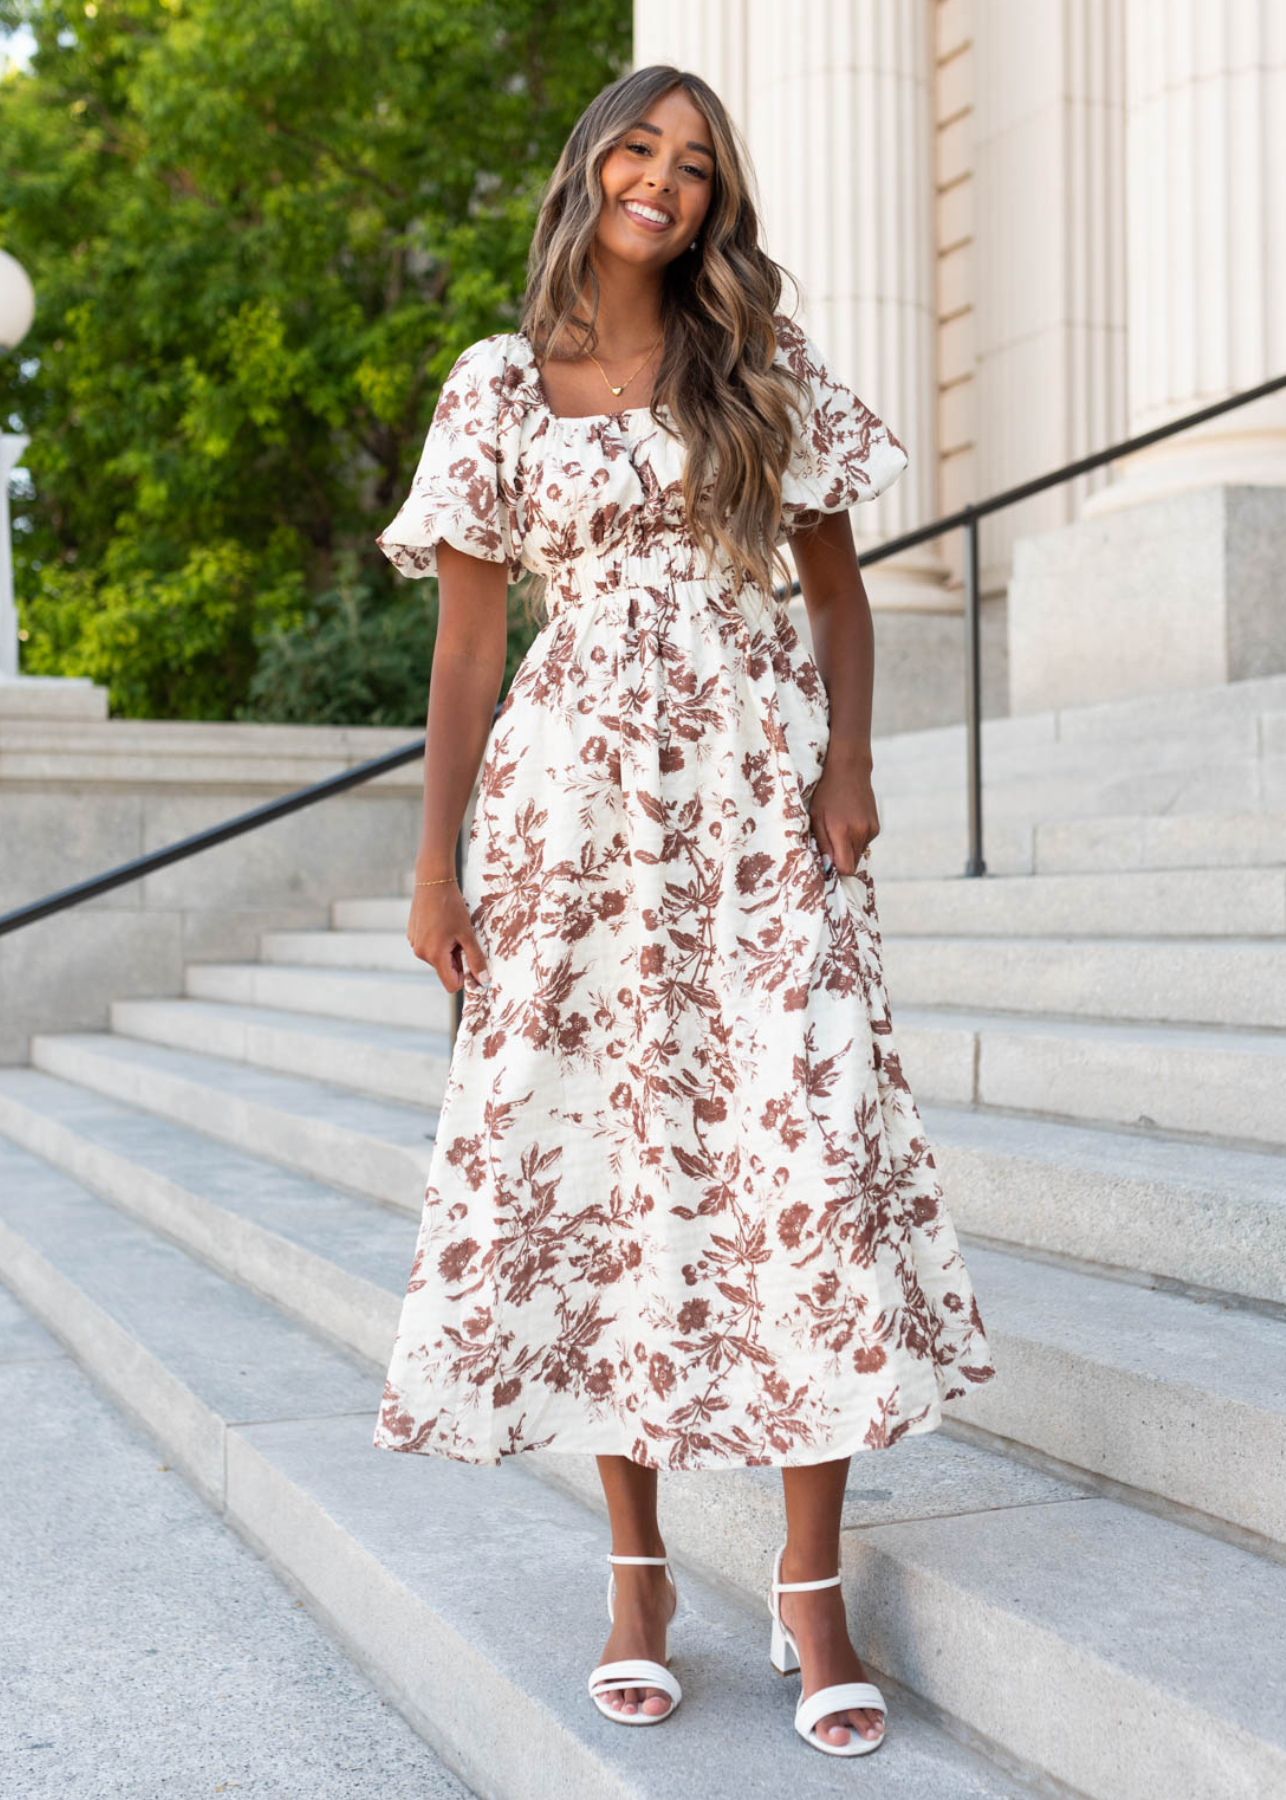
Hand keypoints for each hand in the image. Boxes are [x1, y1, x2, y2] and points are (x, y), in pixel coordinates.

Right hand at [407, 881, 490, 993]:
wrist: (433, 882)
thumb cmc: (451, 907)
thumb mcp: (467, 934)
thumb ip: (476, 959)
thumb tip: (484, 980)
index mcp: (434, 955)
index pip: (451, 984)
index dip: (464, 977)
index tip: (472, 962)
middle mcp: (421, 953)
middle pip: (445, 970)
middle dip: (457, 959)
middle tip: (463, 938)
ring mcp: (415, 943)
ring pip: (438, 958)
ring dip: (449, 949)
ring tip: (452, 929)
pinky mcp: (413, 935)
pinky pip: (430, 947)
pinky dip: (439, 941)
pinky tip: (442, 924)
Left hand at [808, 756, 878, 873]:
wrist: (849, 771)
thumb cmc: (826, 793)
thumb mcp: (816, 817)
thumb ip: (822, 844)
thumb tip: (828, 868)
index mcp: (843, 831)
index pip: (846, 868)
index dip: (836, 869)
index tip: (827, 861)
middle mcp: (861, 833)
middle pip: (852, 864)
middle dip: (840, 860)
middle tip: (829, 843)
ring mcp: (871, 830)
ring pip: (858, 854)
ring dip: (848, 850)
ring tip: (839, 830)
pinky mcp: (876, 827)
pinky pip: (864, 844)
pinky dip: (855, 840)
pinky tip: (849, 823)